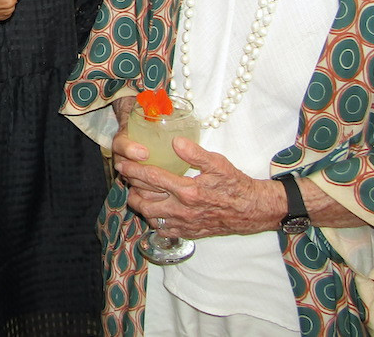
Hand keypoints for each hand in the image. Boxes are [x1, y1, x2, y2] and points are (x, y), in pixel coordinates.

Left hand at [113, 136, 280, 238]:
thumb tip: (175, 141)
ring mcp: (184, 223)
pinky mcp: (187, 232)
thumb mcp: (218, 164)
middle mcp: (182, 210)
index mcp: (188, 191)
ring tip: (134, 191)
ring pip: (150, 216)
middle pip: (144, 199)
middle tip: (124, 175)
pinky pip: (162, 229)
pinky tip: (152, 209)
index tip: (123, 163)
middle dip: (130, 186)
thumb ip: (196, 153)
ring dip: (139, 203)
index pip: (152, 179)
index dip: (133, 170)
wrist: (250, 210)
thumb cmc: (235, 185)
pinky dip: (152, 218)